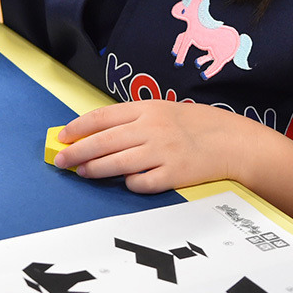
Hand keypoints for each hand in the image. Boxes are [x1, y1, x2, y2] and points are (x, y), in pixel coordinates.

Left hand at [54, 100, 250, 193]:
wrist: (232, 142)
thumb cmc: (195, 126)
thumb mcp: (163, 111)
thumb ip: (133, 121)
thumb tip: (97, 133)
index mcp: (148, 109)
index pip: (103, 117)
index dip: (78, 127)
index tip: (62, 136)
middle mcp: (152, 129)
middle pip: (103, 141)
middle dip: (77, 151)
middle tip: (60, 160)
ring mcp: (162, 152)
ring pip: (116, 163)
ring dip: (94, 169)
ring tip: (82, 172)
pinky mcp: (173, 175)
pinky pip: (140, 182)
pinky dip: (130, 183)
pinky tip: (126, 181)